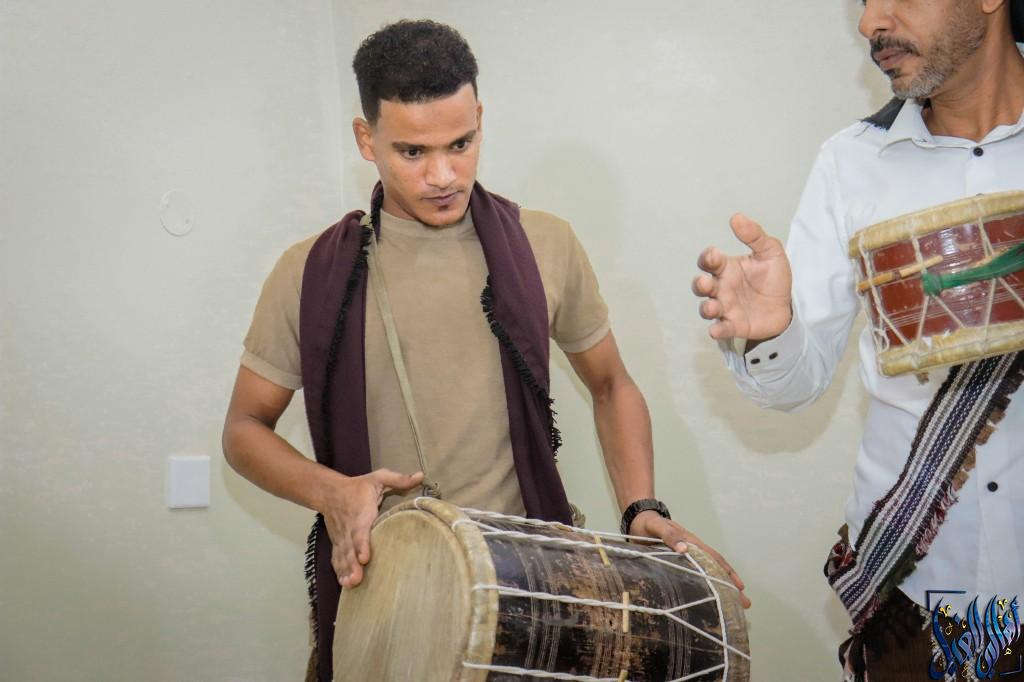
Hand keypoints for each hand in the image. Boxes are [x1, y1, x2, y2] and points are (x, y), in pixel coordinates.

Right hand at [320, 468, 423, 587]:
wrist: (329, 492)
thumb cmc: (358, 487)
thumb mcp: (379, 478)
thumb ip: (399, 479)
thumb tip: (421, 476)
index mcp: (362, 513)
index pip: (360, 530)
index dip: (361, 544)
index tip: (364, 558)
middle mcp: (350, 528)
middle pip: (350, 548)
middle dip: (353, 564)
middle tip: (357, 578)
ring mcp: (342, 537)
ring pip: (343, 555)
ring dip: (346, 570)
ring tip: (351, 584)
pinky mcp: (338, 543)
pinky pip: (337, 558)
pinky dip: (339, 570)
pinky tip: (345, 583)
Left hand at [630, 510, 750, 608]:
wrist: (638, 520)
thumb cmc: (649, 523)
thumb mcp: (657, 527)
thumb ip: (669, 535)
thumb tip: (685, 548)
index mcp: (691, 543)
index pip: (714, 559)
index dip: (727, 573)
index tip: (740, 588)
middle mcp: (693, 551)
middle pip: (716, 569)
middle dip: (731, 586)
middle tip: (746, 604)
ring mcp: (686, 558)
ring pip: (707, 574)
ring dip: (721, 589)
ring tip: (733, 606)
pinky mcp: (677, 564)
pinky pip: (694, 576)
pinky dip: (704, 587)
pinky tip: (707, 599)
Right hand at [692, 213, 792, 341]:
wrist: (787, 306)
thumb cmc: (773, 278)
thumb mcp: (770, 252)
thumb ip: (754, 235)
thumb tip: (736, 217)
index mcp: (726, 268)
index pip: (708, 262)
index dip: (707, 258)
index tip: (714, 256)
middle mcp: (721, 288)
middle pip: (701, 286)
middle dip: (699, 284)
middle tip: (705, 282)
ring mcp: (726, 308)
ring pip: (707, 308)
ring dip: (706, 308)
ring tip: (712, 307)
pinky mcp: (734, 325)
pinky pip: (721, 328)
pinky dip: (717, 330)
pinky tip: (716, 330)